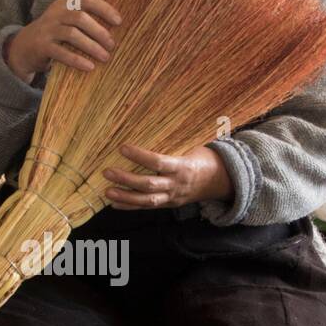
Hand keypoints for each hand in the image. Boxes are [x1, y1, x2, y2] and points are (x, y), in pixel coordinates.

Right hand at [5, 0, 121, 82]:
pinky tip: (89, 67)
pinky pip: (61, 52)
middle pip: (80, 17)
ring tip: (105, 57)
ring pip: (72, 34)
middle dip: (99, 31)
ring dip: (91, 46)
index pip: (87, 0)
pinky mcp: (42, 46)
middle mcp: (55, 14)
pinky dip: (77, 60)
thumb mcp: (65, 22)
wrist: (24, 48)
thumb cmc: (53, 36)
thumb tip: (115, 31)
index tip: (119, 21)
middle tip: (112, 45)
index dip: (104, 9)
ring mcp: (47, 29)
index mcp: (64, 4)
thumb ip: (83, 21)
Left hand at [102, 142, 233, 209]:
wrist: (219, 182)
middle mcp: (176, 185)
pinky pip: (147, 208)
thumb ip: (174, 140)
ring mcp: (171, 197)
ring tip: (106, 191)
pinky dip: (130, 206)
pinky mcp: (168, 205)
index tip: (122, 147)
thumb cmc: (203, 158)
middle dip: (126, 180)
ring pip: (146, 201)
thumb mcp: (193, 146)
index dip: (140, 156)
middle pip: (148, 185)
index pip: (158, 162)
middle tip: (107, 171)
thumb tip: (153, 118)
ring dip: (125, 197)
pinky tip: (114, 203)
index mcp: (183, 167)